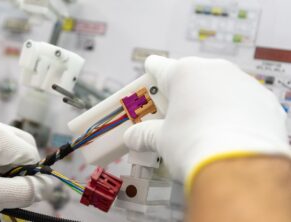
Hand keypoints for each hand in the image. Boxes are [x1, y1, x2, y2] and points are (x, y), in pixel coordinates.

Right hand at [124, 56, 289, 189]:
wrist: (239, 166)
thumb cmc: (194, 144)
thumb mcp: (162, 140)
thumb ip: (145, 134)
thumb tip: (132, 138)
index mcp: (184, 73)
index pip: (160, 66)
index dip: (152, 72)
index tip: (150, 72)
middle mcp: (214, 70)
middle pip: (190, 77)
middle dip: (181, 93)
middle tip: (174, 115)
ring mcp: (242, 82)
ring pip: (219, 87)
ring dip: (209, 101)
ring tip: (204, 128)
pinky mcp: (263, 99)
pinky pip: (243, 101)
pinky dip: (234, 112)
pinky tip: (229, 132)